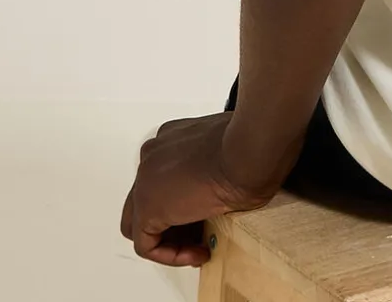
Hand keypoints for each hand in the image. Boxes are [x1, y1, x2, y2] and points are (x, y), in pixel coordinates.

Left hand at [120, 111, 304, 266]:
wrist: (249, 152)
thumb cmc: (250, 146)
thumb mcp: (231, 149)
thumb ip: (216, 163)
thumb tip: (223, 183)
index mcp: (171, 136)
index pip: (164, 179)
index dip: (184, 205)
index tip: (207, 215)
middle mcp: (153, 154)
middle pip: (148, 200)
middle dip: (174, 224)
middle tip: (201, 237)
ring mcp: (145, 179)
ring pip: (141, 223)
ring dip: (170, 241)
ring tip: (201, 247)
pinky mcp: (147, 207)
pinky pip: (146, 244)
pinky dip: (170, 255)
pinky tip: (197, 252)